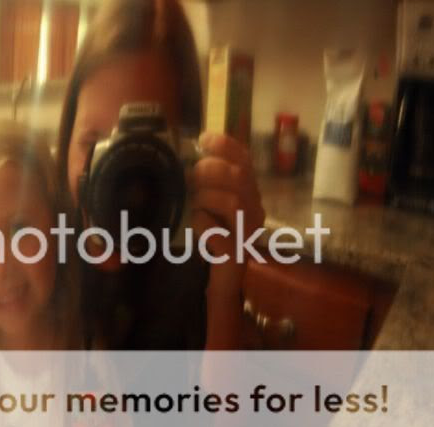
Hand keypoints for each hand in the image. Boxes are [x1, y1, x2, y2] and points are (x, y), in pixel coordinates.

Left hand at [189, 132, 264, 296]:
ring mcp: (247, 233)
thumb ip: (202, 185)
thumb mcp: (207, 206)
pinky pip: (222, 235)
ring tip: (193, 202)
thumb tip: (180, 161)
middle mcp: (253, 209)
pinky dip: (204, 225)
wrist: (219, 281)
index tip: (204, 139)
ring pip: (234, 202)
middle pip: (240, 178)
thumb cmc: (212, 238)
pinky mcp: (236, 255)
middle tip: (190, 177)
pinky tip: (196, 224)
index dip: (226, 146)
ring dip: (207, 197)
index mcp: (247, 193)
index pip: (244, 161)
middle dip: (211, 170)